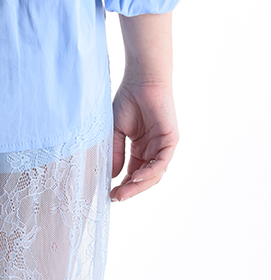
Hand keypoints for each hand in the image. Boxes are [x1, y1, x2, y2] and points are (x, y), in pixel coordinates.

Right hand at [110, 80, 178, 201]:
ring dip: (139, 185)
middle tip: (116, 197)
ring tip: (123, 191)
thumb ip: (115, 153)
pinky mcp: (170, 140)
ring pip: (154, 173)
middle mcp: (152, 150)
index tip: (109, 194)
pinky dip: (150, 171)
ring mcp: (162, 146)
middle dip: (130, 189)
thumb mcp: (115, 131)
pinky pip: (162, 161)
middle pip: (144, 178)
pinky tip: (136, 177)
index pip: (133, 173)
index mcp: (140, 149)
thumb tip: (111, 176)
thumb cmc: (127, 101)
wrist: (140, 81)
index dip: (123, 185)